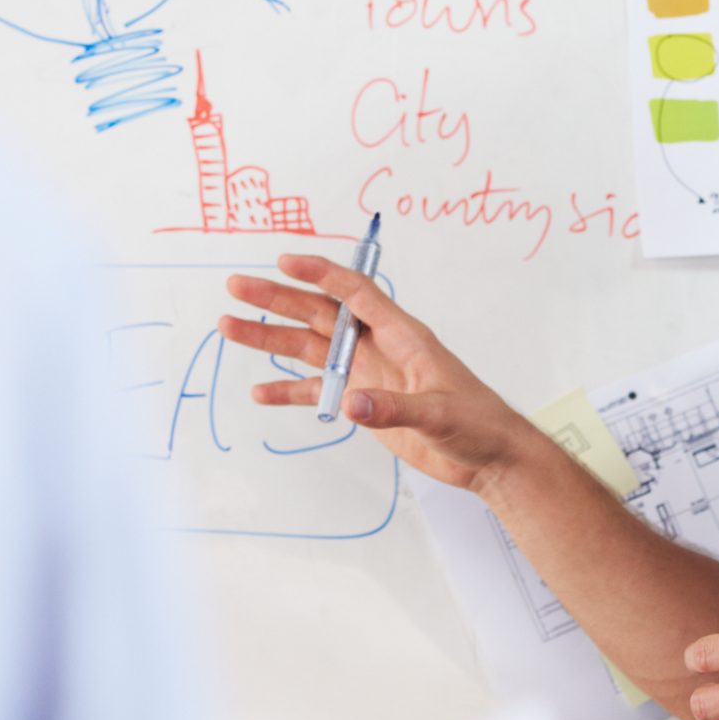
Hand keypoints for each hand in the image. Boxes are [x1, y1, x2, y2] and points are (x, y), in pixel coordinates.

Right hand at [219, 254, 541, 492]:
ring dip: (272, 338)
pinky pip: (318, 391)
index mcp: (403, 334)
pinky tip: (260, 392)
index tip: (284, 261)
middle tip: (236, 286)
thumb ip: (393, 408)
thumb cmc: (477, 422)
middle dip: (278, 299)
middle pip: (320, 314)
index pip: (355, 293)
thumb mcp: (439, 413)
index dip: (320, 274)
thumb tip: (351, 404)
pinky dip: (289, 391)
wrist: (488, 458)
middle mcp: (379, 346)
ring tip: (230, 327)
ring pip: (311, 349)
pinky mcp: (364, 402)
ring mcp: (368, 373)